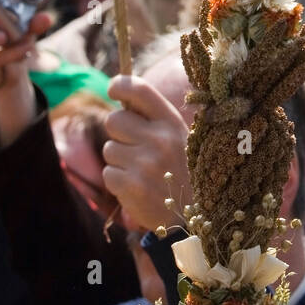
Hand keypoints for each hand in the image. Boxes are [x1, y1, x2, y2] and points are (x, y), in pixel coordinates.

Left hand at [102, 75, 190, 232]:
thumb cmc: (184, 173)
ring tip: (142, 173)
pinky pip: (108, 174)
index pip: (139, 90)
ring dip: (119, 161)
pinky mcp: (132, 186)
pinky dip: (118, 182)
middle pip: (114, 120)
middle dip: (118, 134)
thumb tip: (122, 98)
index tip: (113, 91)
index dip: (120, 85)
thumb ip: (153, 119)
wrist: (196, 219)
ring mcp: (145, 163)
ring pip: (109, 149)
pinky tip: (138, 188)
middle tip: (135, 149)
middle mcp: (159, 139)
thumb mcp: (179, 139)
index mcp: (172, 123)